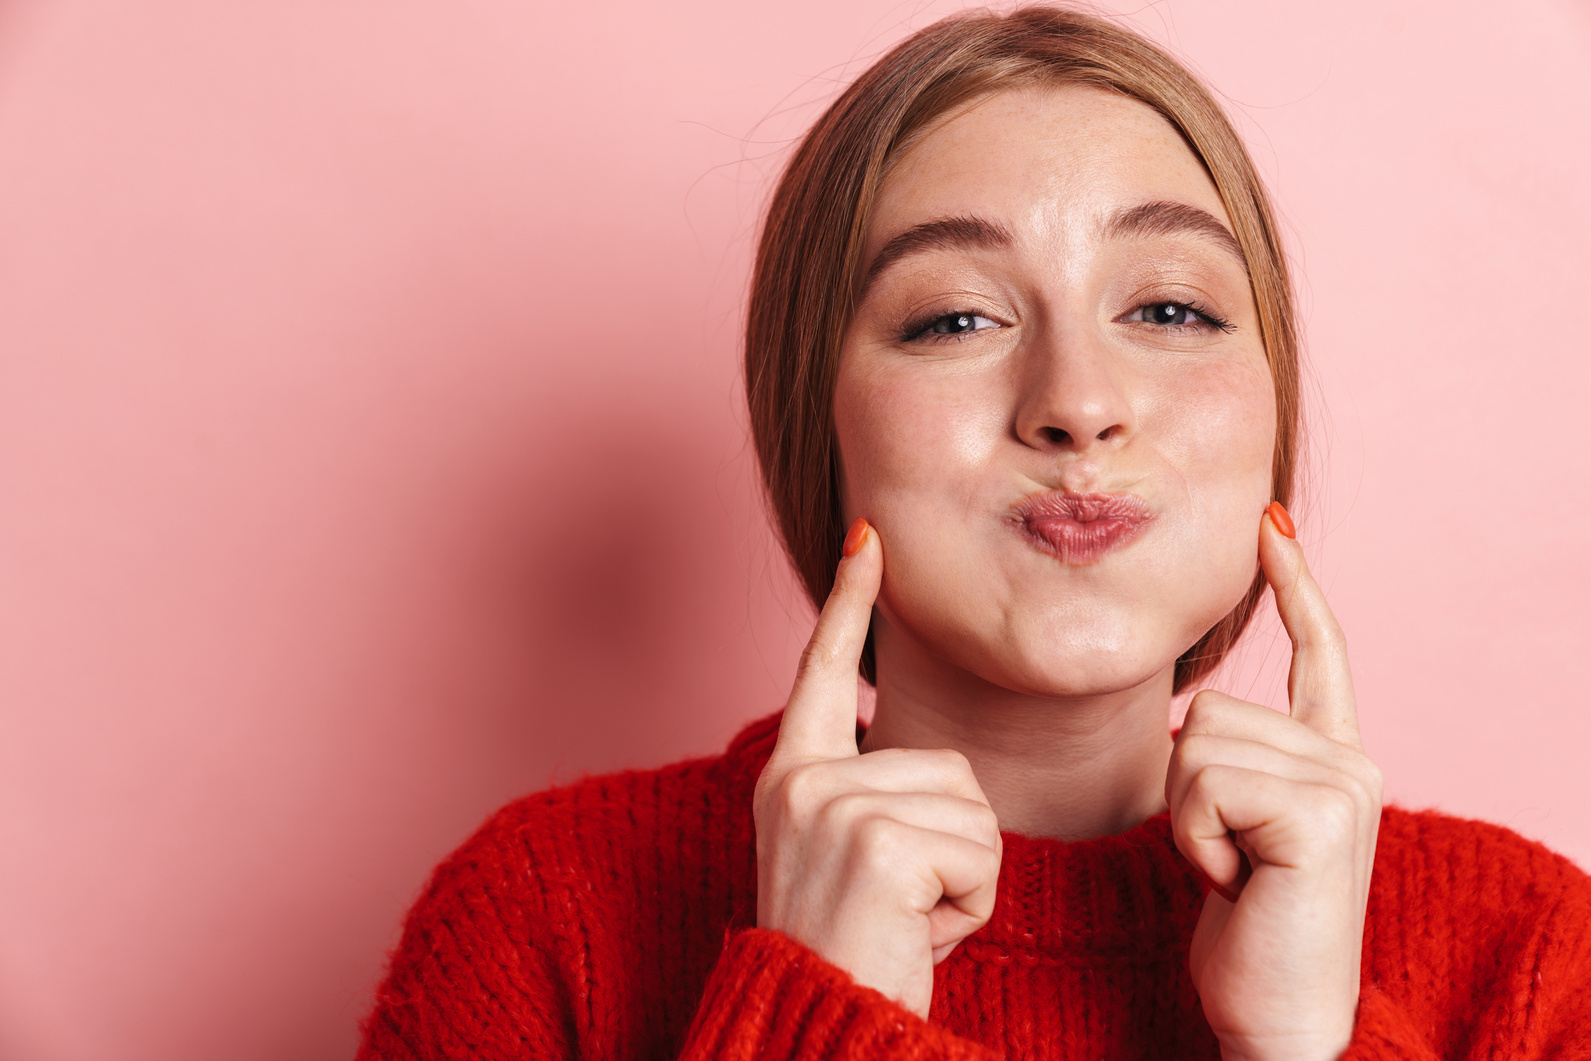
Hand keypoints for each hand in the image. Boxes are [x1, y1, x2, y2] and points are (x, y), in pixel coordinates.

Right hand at [753, 519, 1002, 1016]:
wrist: (819, 1032)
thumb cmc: (851, 957)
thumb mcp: (849, 861)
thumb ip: (877, 800)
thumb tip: (935, 769)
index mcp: (792, 777)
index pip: (823, 672)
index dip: (849, 602)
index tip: (869, 535)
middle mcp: (803, 780)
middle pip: (951, 768)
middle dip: (957, 846)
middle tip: (902, 909)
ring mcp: (835, 804)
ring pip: (976, 809)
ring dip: (967, 878)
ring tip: (909, 921)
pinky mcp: (876, 838)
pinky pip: (981, 850)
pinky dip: (972, 906)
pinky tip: (920, 933)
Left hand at [1167, 504, 1382, 1060]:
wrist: (1273, 1016)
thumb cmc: (1244, 926)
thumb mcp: (1232, 829)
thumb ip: (1232, 764)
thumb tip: (1191, 717)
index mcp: (1332, 757)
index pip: (1317, 652)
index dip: (1293, 584)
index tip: (1269, 522)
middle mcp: (1352, 758)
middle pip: (1207, 706)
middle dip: (1188, 789)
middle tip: (1229, 858)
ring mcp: (1345, 782)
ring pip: (1197, 740)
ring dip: (1187, 818)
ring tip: (1233, 871)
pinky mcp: (1323, 813)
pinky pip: (1204, 783)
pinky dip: (1194, 839)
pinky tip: (1233, 882)